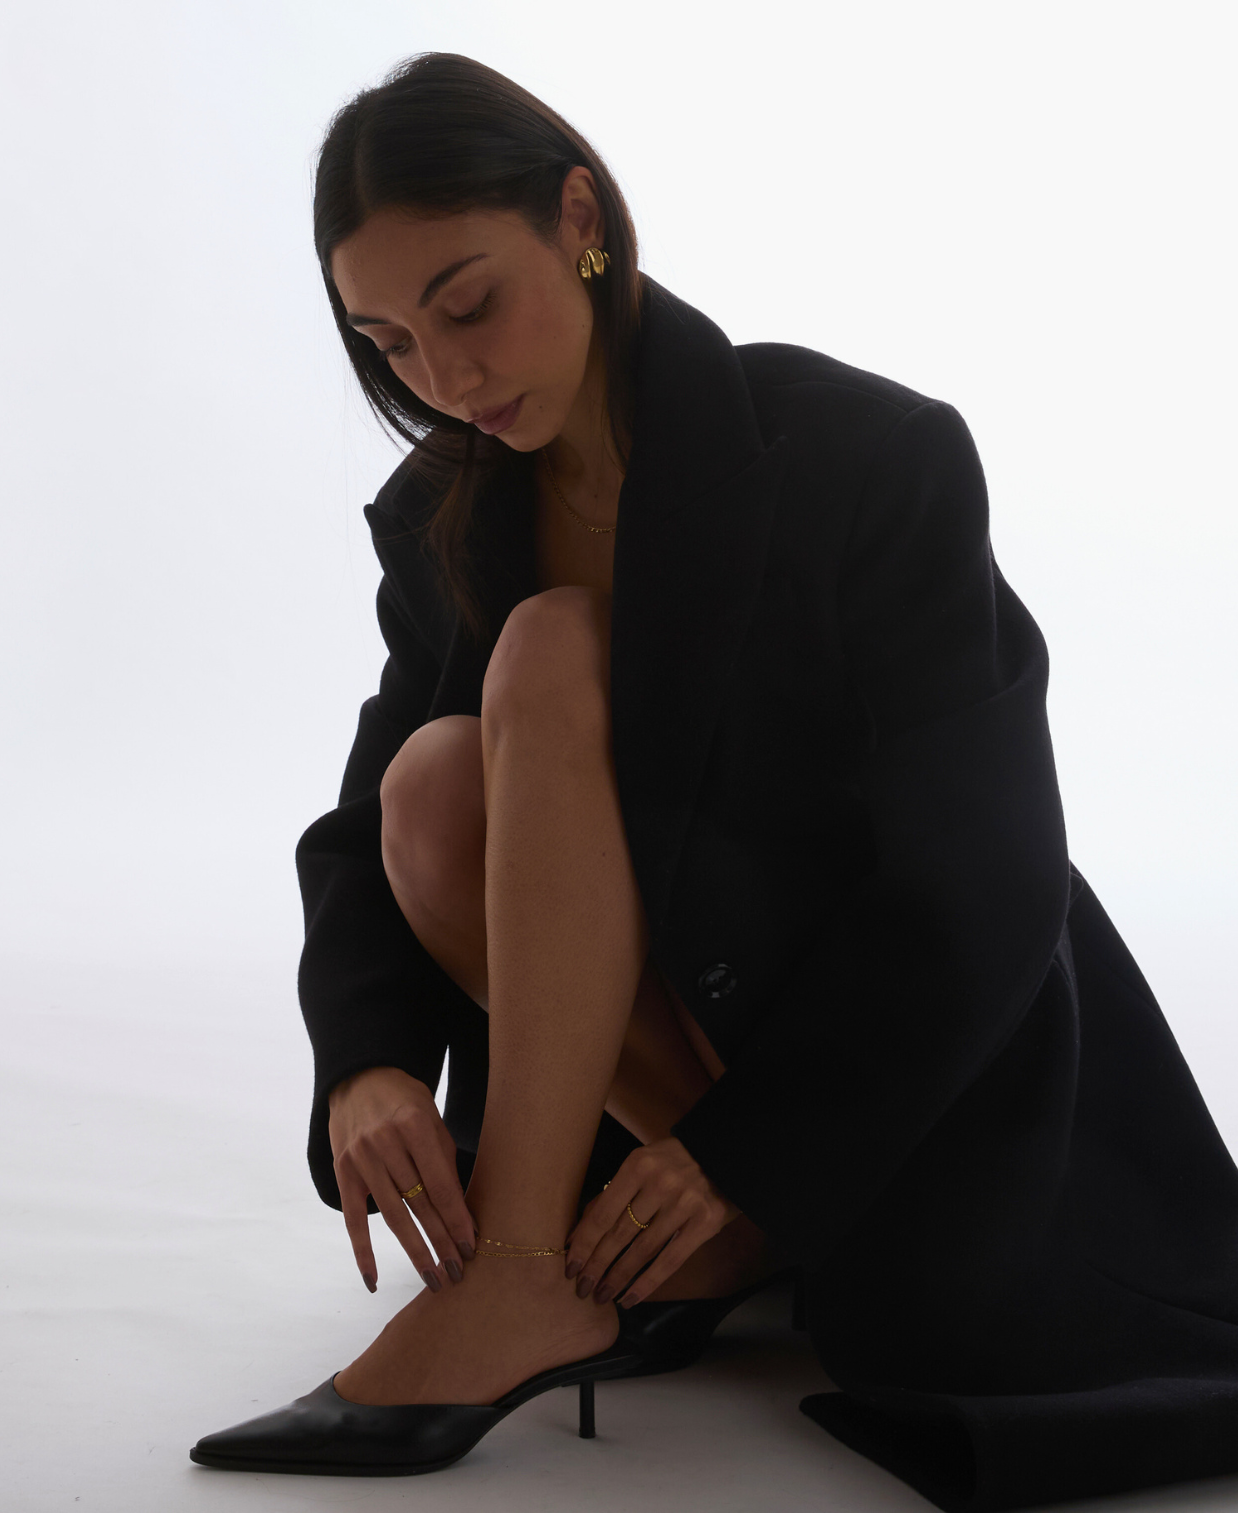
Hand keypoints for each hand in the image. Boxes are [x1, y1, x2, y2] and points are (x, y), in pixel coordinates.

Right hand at [327, 1066, 476, 1292]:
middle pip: (418, 1203)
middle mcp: (385, 1143)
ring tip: (433, 1276)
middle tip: (457, 1271)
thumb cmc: (404, 1100)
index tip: (470, 1246)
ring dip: (414, 1250)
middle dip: (440, 1240)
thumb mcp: (432, 1117)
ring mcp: (360, 1159)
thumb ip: (444, 1160)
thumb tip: (459, 1211)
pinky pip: (353, 1219)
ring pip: (392, 1216)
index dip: (456, 1218)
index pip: (440, 1184)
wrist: (359, 1078)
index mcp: (413, 1125)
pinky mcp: (342, 1172)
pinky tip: (373, 1278)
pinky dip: (363, 1251)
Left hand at [562, 1137, 739, 1306]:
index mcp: (638, 1165)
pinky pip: (670, 1260)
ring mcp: (684, 1203)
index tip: (570, 1267)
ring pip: (642, 1251)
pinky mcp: (705, 1222)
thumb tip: (579, 1233)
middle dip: (597, 1265)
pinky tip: (631, 1298)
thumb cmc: (674, 1162)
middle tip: (582, 1288)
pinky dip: (648, 1283)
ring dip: (619, 1278)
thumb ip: (614, 1195)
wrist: (724, 1153)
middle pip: (620, 1234)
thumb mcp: (642, 1165)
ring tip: (603, 1296)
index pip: (603, 1213)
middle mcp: (660, 1183)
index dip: (584, 1243)